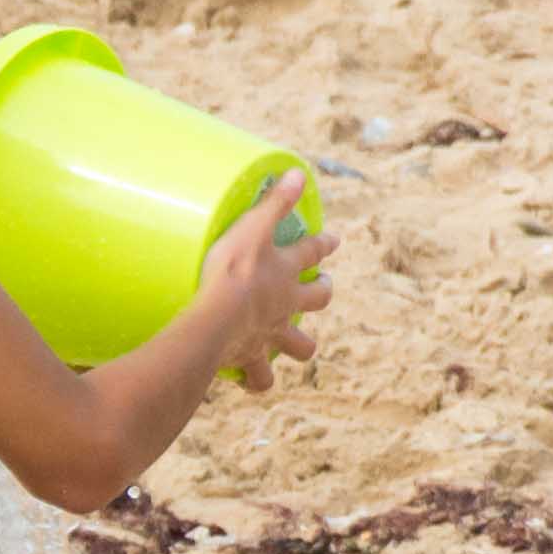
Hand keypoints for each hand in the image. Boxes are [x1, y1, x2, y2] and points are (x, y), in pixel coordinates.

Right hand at [196, 171, 337, 394]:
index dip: (323, 244)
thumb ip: (273, 202)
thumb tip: (298, 173)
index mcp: (286, 272)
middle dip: (321, 294)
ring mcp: (272, 334)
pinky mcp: (252, 359)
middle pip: (316, 301)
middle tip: (321, 289)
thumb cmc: (232, 271)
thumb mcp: (252, 228)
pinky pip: (259, 378)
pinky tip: (252, 380)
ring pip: (299, 347)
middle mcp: (286, 305)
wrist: (218, 320)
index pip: (311, 252)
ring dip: (299, 346)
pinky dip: (258, 380)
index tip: (334, 240)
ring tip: (293, 345)